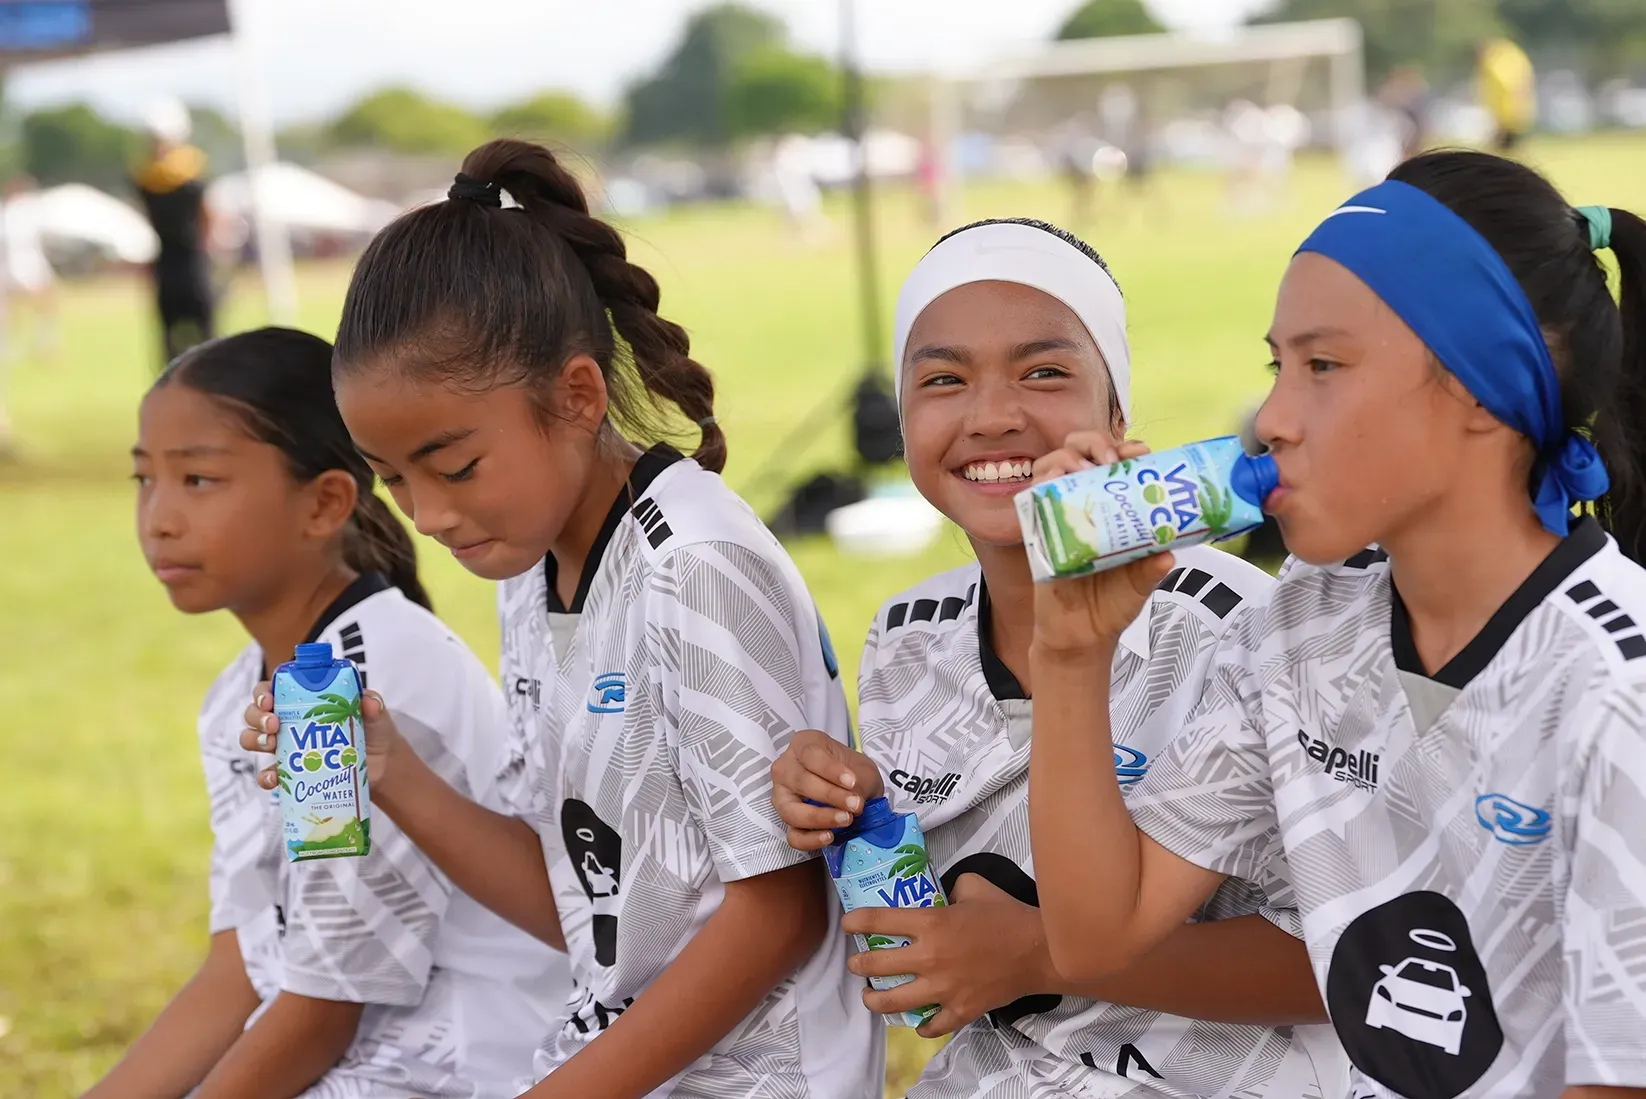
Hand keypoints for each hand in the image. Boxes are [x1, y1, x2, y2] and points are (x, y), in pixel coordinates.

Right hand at [240, 685, 406, 798]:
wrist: (382, 765)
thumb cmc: (373, 730)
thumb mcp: (375, 714)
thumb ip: (372, 704)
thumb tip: (368, 701)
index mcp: (303, 700)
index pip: (270, 690)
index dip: (262, 693)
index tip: (270, 700)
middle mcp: (288, 722)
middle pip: (255, 714)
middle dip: (257, 717)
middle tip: (274, 724)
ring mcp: (287, 748)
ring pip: (253, 740)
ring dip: (255, 740)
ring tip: (273, 744)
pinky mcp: (291, 773)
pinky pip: (268, 774)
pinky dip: (266, 776)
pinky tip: (274, 777)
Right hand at [771, 730, 884, 850]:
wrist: (852, 788)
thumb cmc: (852, 771)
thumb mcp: (862, 769)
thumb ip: (859, 782)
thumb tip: (854, 802)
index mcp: (803, 745)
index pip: (810, 755)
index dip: (831, 769)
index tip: (852, 781)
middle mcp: (786, 768)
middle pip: (800, 782)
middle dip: (830, 795)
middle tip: (855, 804)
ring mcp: (781, 796)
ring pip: (791, 810)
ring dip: (819, 818)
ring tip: (846, 819)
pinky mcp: (786, 822)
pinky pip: (792, 835)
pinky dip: (810, 839)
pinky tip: (829, 836)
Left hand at [843, 874, 1046, 1037]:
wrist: (1039, 951)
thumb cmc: (1007, 915)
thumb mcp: (973, 886)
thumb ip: (948, 888)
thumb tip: (939, 894)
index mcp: (931, 924)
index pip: (878, 921)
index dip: (856, 922)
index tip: (848, 924)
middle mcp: (930, 958)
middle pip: (877, 966)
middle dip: (858, 964)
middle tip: (856, 964)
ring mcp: (943, 988)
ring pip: (893, 1002)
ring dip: (874, 1000)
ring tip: (870, 996)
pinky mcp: (960, 1010)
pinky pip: (930, 1025)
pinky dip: (921, 1025)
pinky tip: (917, 1020)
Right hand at [1031, 435, 1173, 653]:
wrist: (1079, 638)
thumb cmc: (1111, 607)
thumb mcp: (1138, 587)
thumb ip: (1151, 571)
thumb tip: (1168, 554)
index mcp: (1116, 510)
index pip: (1119, 465)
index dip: (1127, 450)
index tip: (1138, 452)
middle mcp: (1087, 504)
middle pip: (1082, 452)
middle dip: (1094, 443)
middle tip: (1109, 461)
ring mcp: (1060, 514)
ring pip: (1054, 465)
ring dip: (1068, 458)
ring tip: (1082, 468)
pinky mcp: (1038, 531)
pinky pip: (1033, 497)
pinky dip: (1042, 481)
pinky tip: (1055, 480)